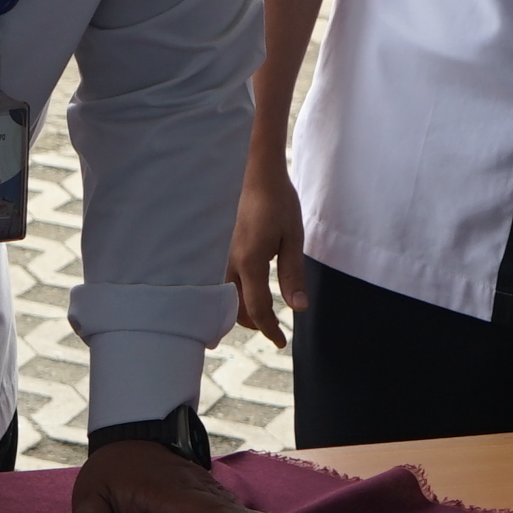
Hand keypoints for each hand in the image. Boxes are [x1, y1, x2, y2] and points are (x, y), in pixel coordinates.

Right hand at [229, 149, 306, 349]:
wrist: (252, 171)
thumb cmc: (277, 202)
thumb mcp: (293, 238)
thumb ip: (292, 275)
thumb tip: (298, 308)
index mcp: (250, 262)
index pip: (258, 309)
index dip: (270, 329)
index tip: (281, 341)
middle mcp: (227, 262)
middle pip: (235, 309)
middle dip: (253, 323)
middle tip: (271, 329)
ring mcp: (216, 255)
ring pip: (222, 297)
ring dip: (237, 310)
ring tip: (255, 314)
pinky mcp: (213, 248)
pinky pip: (217, 281)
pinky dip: (228, 294)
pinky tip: (238, 291)